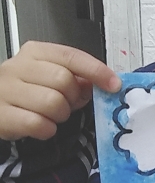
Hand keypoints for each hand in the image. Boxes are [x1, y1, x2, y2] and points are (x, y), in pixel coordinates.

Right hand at [0, 41, 121, 140]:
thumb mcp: (49, 77)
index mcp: (34, 53)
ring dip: (60, 115)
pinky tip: (41, 126)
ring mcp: (6, 91)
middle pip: (64, 80)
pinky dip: (46, 129)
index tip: (114, 84)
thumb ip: (75, 77)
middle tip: (67, 104)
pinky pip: (38, 124)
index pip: (71, 56)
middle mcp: (17, 67)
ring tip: (51, 115)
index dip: (96, 71)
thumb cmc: (26, 92)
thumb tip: (102, 82)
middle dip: (73, 98)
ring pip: (53, 103)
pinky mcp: (2, 115)